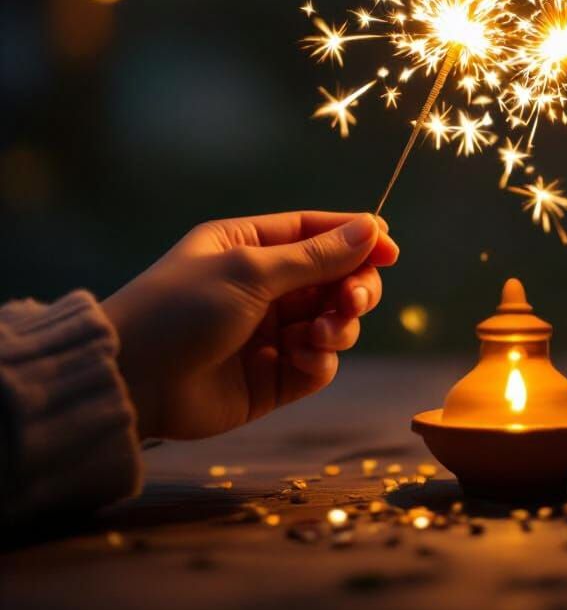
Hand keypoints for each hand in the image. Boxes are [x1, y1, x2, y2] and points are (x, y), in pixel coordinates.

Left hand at [102, 211, 398, 439]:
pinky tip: (302, 359)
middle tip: (351, 299)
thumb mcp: (250, 271)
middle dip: (352, 286)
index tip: (391, 249)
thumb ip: (316, 255)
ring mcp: (269, 333)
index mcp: (250, 247)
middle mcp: (264, 287)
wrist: (131, 382)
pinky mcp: (272, 378)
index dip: (357, 238)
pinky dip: (320, 360)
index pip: (317, 233)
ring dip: (337, 325)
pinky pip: (318, 364)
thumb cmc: (181, 308)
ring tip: (319, 334)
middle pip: (334, 278)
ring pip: (332, 321)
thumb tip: (372, 227)